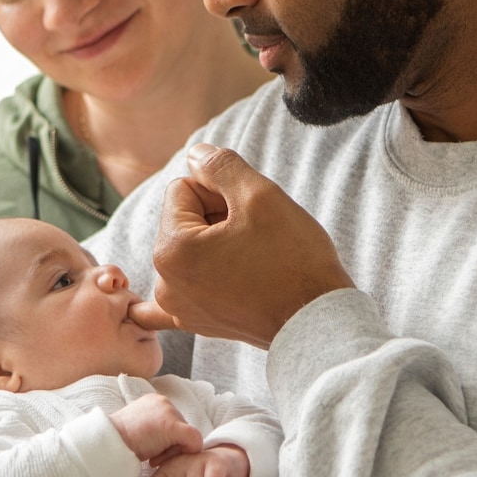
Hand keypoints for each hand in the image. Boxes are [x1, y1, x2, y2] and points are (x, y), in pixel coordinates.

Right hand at [108, 392, 203, 463]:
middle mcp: (164, 402)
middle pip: (182, 430)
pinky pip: (194, 441)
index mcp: (155, 401)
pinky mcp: (173, 426)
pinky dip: (189, 451)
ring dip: (172, 451)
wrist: (108, 443)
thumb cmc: (120, 441)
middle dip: (171, 446)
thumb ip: (156, 428)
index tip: (150, 448)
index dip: (166, 440)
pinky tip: (166, 457)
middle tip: (152, 456)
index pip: (173, 422)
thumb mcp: (140, 429)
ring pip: (188, 437)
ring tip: (152, 456)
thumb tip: (175, 441)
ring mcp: (169, 412)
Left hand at [136, 144, 354, 349]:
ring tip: (253, 260)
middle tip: (257, 236)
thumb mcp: (259, 194)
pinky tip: (158, 300)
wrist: (318, 321)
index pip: (183, 188)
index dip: (220, 190)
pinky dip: (174, 293)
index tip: (250, 212)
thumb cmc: (293, 260)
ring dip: (217, 244)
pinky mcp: (197, 322)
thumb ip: (219, 165)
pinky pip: (168, 306)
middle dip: (217, 217)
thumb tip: (195, 154)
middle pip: (185, 219)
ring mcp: (179, 308)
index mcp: (171, 249)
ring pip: (192, 248)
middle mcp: (166, 283)